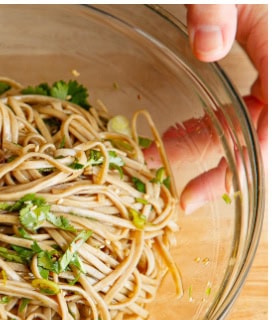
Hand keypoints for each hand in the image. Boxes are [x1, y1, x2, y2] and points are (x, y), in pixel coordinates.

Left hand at [156, 5, 266, 212]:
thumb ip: (214, 10)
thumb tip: (207, 48)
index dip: (241, 166)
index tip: (199, 194)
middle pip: (262, 131)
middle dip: (219, 163)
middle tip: (174, 194)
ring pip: (255, 121)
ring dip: (213, 144)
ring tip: (164, 160)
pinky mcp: (269, 58)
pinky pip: (253, 104)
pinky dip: (219, 123)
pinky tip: (183, 134)